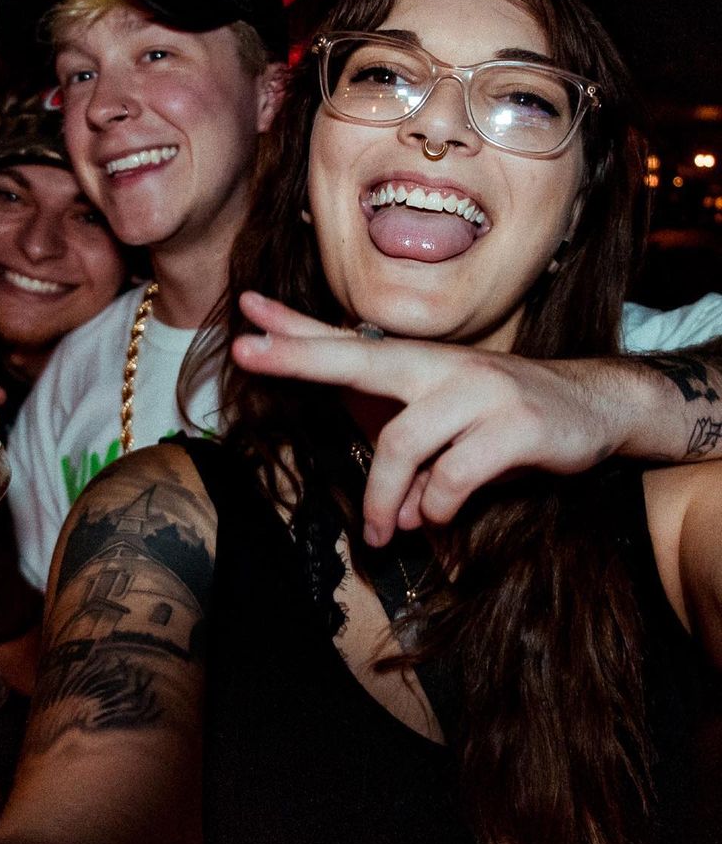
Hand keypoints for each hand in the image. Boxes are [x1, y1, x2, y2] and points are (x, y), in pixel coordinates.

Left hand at [233, 291, 636, 546]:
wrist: (597, 406)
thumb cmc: (503, 416)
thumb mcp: (447, 418)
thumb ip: (404, 448)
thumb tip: (379, 507)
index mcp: (420, 365)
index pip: (346, 344)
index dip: (294, 331)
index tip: (245, 311)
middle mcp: (444, 367)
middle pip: (358, 360)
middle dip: (299, 356)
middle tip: (247, 352)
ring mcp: (480, 392)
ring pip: (404, 443)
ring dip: (384, 497)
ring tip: (381, 532)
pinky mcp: (515, 426)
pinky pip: (454, 474)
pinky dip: (437, 504)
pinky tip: (436, 516)